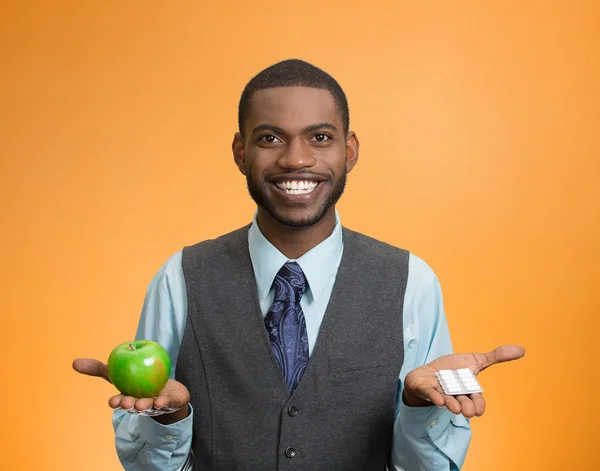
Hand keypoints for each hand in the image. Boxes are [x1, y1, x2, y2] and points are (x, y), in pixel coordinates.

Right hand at [72, 358, 189, 423]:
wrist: (167, 392)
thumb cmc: (138, 382)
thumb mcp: (119, 372)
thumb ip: (99, 369)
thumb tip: (74, 363)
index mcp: (129, 397)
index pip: (121, 400)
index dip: (117, 402)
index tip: (112, 402)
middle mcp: (140, 403)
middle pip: (134, 405)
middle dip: (129, 405)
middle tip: (126, 403)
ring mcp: (156, 404)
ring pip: (149, 405)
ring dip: (145, 404)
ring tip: (142, 404)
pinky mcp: (171, 403)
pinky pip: (169, 403)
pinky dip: (166, 402)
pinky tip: (163, 400)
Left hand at [402, 344, 524, 417]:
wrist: (428, 373)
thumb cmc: (453, 370)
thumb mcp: (475, 361)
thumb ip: (496, 356)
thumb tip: (522, 349)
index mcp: (467, 390)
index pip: (475, 400)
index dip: (477, 405)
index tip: (479, 411)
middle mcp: (454, 394)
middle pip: (461, 402)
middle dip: (465, 407)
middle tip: (468, 413)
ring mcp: (439, 392)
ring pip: (446, 399)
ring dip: (450, 404)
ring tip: (454, 408)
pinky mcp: (425, 389)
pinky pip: (429, 393)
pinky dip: (434, 396)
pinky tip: (438, 400)